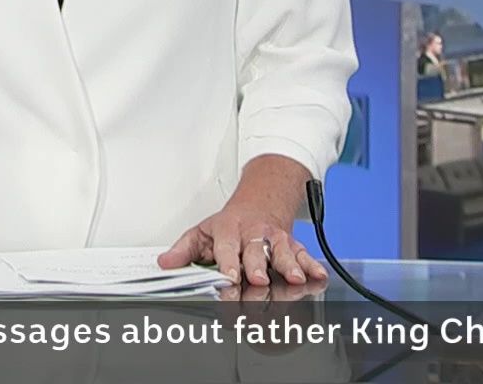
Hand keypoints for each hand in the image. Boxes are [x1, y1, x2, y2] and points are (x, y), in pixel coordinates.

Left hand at [157, 200, 329, 287]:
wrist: (260, 202)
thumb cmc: (230, 224)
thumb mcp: (202, 233)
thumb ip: (184, 250)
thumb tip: (165, 263)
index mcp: (228, 231)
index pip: (226, 248)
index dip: (229, 264)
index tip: (230, 278)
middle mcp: (253, 234)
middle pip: (255, 251)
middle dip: (258, 266)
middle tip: (259, 280)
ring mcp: (274, 239)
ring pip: (281, 251)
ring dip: (288, 265)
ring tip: (293, 278)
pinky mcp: (291, 244)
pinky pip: (303, 253)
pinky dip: (311, 264)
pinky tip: (317, 275)